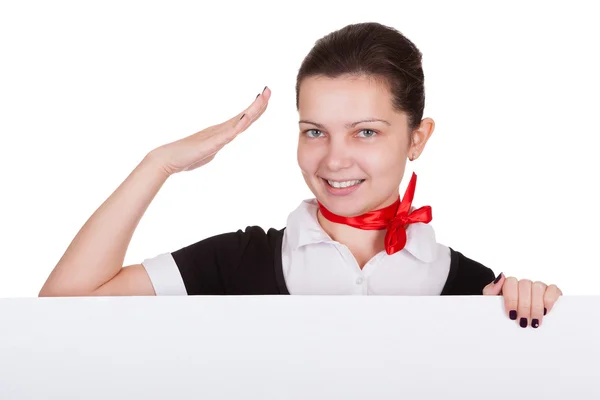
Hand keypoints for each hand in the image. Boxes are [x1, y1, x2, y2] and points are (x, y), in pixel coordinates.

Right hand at [150, 86, 270, 175]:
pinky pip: (226, 135)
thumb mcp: (208, 151)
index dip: (256, 108)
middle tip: (269, 90)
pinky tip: (245, 120)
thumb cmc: (186, 157)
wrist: (167, 160)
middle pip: (245, 117)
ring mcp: (216, 136)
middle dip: (259, 104)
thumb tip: (219, 144)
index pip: (244, 120)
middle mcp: (221, 130)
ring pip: (239, 122)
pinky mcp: (210, 144)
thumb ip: (216, 146)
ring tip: (262, 98)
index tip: (265, 95)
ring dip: (252, 111)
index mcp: (222, 132)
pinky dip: (237, 127)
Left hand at [483, 273, 562, 327]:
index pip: (511, 282)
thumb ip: (491, 290)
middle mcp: (524, 283)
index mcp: (509, 284)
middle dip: (524, 306)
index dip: (511, 299)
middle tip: (523, 322)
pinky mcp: (551, 292)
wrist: (511, 320)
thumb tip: (501, 276)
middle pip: (525, 285)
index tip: (511, 314)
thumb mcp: (492, 302)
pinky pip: (553, 289)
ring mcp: (538, 286)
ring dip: (536, 306)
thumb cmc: (502, 311)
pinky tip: (546, 311)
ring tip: (534, 321)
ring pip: (538, 287)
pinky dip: (550, 299)